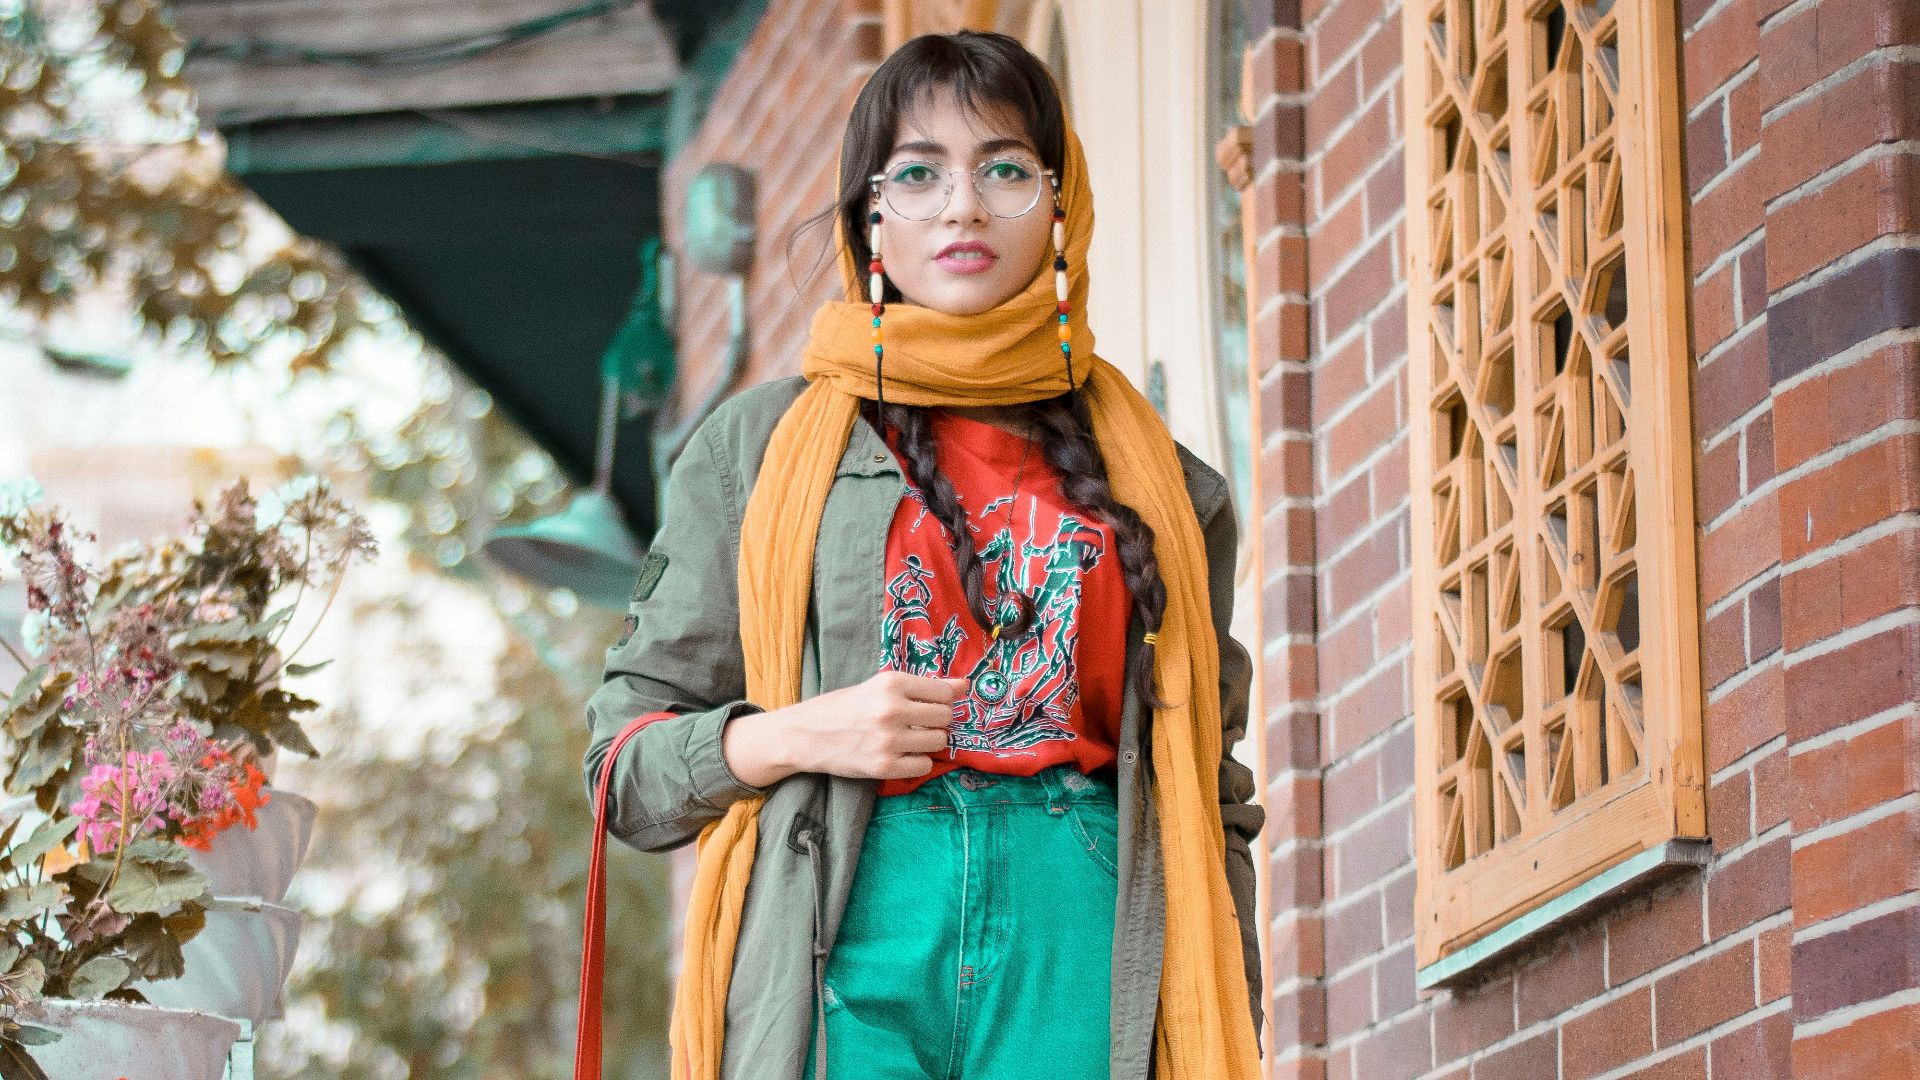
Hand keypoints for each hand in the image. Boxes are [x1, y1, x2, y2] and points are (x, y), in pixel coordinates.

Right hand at [724, 671, 968, 785]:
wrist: (806, 734)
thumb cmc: (844, 706)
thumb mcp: (879, 686)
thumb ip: (923, 686)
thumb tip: (966, 686)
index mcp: (891, 683)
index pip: (944, 692)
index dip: (943, 700)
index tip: (932, 703)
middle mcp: (892, 710)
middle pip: (945, 718)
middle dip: (936, 722)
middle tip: (917, 723)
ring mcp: (889, 740)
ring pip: (938, 743)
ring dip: (928, 742)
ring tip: (907, 738)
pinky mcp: (884, 766)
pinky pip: (924, 766)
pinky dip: (917, 762)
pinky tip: (901, 754)